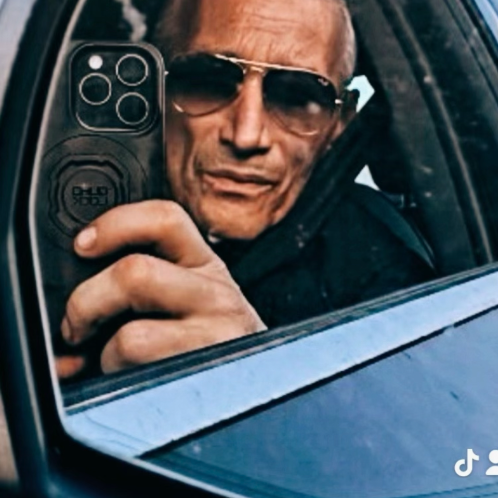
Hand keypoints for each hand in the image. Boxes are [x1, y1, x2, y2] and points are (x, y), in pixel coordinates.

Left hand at [56, 200, 265, 376]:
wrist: (256, 379)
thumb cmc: (210, 335)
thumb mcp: (191, 293)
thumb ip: (144, 283)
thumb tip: (71, 314)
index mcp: (204, 264)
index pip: (165, 219)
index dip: (116, 224)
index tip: (83, 244)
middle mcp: (215, 293)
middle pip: (135, 275)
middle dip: (84, 303)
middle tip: (77, 325)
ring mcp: (215, 338)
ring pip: (132, 336)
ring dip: (102, 353)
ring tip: (109, 359)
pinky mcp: (205, 377)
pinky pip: (142, 379)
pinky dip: (118, 381)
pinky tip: (129, 380)